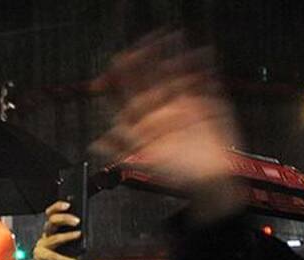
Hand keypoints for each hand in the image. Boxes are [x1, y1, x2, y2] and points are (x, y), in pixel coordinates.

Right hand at [29, 201, 81, 259]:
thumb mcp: (70, 248)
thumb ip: (76, 239)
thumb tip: (87, 232)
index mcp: (51, 231)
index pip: (51, 214)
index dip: (58, 207)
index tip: (68, 204)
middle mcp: (45, 236)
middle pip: (51, 222)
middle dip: (64, 218)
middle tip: (77, 220)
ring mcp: (42, 247)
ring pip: (53, 238)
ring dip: (67, 236)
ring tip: (78, 234)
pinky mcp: (41, 258)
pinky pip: (54, 257)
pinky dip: (65, 259)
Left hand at [92, 33, 240, 195]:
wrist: (208, 178)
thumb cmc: (174, 172)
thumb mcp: (143, 161)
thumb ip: (119, 150)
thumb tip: (95, 144)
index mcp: (138, 119)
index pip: (123, 92)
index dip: (117, 77)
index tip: (115, 63)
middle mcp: (156, 107)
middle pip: (145, 76)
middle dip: (142, 57)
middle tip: (142, 43)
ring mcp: (179, 102)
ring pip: (171, 73)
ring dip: (170, 55)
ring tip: (170, 36)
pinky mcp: (202, 102)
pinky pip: (200, 80)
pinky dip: (201, 65)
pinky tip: (201, 52)